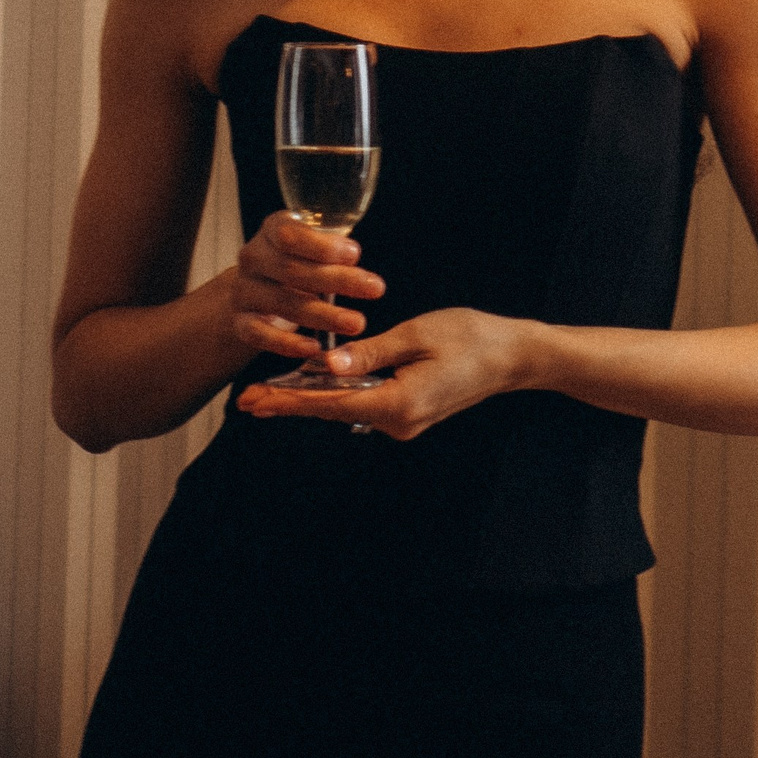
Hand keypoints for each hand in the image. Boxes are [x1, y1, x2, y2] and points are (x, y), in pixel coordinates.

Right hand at [228, 210, 383, 366]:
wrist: (254, 288)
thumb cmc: (296, 261)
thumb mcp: (311, 245)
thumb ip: (329, 248)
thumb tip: (352, 256)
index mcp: (271, 230)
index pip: (289, 234)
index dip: (322, 246)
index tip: (355, 254)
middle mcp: (253, 258)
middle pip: (292, 270)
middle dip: (338, 280)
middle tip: (375, 288)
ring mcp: (244, 291)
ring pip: (284, 302)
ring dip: (324, 314)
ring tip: (357, 322)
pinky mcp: (240, 322)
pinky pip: (260, 335)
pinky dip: (287, 344)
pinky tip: (315, 348)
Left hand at [237, 306, 526, 435]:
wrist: (512, 356)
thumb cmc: (470, 337)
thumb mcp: (417, 335)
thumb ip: (370, 353)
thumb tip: (326, 367)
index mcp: (399, 405)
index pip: (331, 404)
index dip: (289, 400)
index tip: (254, 400)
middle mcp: (398, 423)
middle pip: (332, 411)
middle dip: (289, 403)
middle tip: (245, 402)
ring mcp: (403, 422)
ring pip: (345, 408)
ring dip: (309, 399)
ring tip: (267, 394)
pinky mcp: (407, 413)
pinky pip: (363, 403)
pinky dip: (336, 394)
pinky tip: (311, 386)